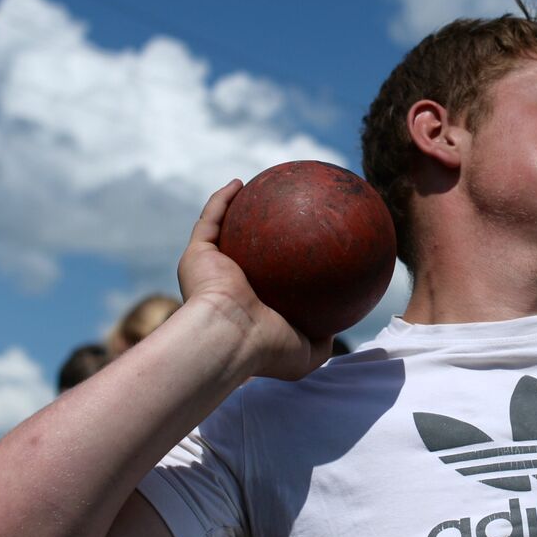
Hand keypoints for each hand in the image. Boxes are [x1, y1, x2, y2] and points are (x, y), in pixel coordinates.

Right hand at [178, 181, 332, 380]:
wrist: (230, 340)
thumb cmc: (267, 350)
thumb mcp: (307, 353)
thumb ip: (322, 340)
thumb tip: (339, 326)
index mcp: (250, 307)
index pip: (267, 281)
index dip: (281, 264)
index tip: (301, 248)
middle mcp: (228, 286)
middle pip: (243, 251)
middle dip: (257, 233)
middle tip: (280, 214)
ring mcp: (210, 269)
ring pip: (221, 231)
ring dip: (233, 208)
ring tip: (255, 187)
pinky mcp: (197, 255)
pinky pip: (210, 220)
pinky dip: (221, 200)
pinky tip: (239, 183)